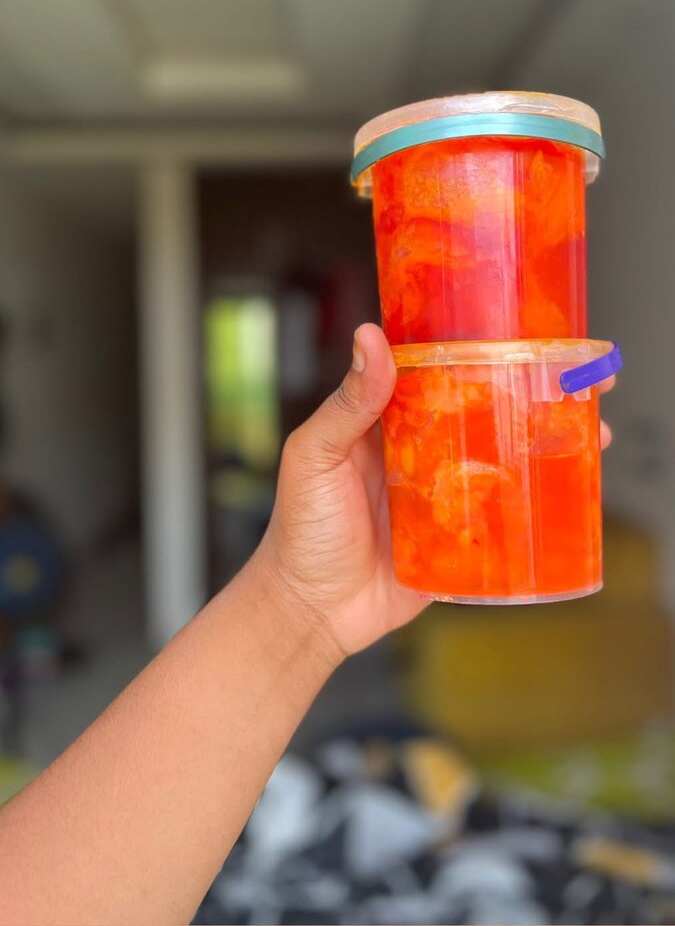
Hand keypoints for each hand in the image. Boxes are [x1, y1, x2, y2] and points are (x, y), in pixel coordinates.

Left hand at [258, 325, 615, 665]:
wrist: (310, 611)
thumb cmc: (299, 528)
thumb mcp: (314, 455)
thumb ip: (347, 402)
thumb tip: (370, 336)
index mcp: (390, 418)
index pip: (442, 370)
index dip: (483, 349)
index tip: (524, 332)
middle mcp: (424, 448)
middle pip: (486, 409)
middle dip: (535, 391)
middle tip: (584, 378)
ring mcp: (447, 492)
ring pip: (505, 457)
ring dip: (548, 442)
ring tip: (596, 430)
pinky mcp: (462, 537)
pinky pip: (506, 514)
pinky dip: (539, 500)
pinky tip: (573, 488)